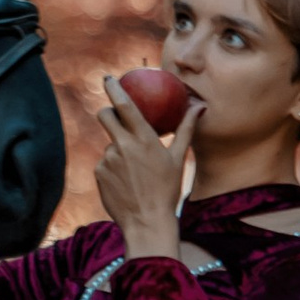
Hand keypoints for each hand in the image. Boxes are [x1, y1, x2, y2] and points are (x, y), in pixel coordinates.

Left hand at [92, 72, 197, 260]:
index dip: (114, 88)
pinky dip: (113, 167)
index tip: (108, 78)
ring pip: (109, 143)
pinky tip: (125, 183)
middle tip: (114, 116)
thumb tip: (200, 107)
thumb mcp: (178, 158)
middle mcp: (122, 145)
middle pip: (104, 115)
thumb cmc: (167, 190)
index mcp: (143, 138)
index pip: (124, 104)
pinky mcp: (99, 173)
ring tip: (134, 172)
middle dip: (107, 111)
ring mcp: (108, 160)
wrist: (147, 222)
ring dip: (118, 150)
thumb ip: (186, 129)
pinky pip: (104, 162)